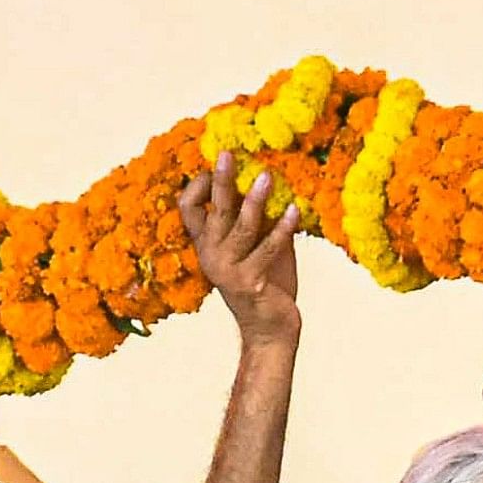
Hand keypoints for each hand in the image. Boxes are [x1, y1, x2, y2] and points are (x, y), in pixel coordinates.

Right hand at [180, 151, 304, 345]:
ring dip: (255, 200)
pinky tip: (295, 210)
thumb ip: (256, 217)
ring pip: (241, 227)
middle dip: (221, 180)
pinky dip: (283, 228)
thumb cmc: (265, 281)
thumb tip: (266, 175)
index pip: (188, 208)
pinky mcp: (250, 282)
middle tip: (228, 153)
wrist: (269, 328)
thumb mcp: (255, 244)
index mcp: (206, 243)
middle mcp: (211, 255)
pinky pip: (269, 248)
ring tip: (268, 176)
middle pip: (213, 210)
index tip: (215, 163)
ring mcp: (229, 270)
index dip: (198, 184)